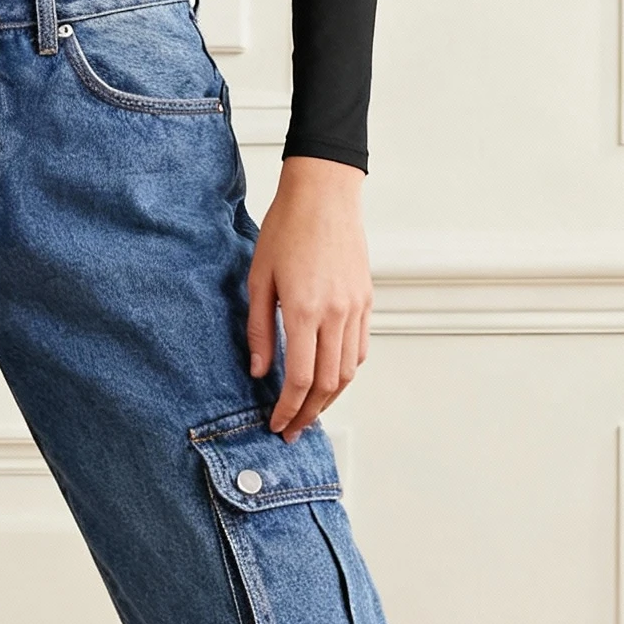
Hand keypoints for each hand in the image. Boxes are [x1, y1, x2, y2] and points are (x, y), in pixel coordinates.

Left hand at [246, 157, 371, 441]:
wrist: (324, 194)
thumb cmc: (288, 227)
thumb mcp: (259, 278)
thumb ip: (258, 328)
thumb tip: (258, 369)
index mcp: (305, 310)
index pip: (299, 378)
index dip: (287, 409)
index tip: (276, 423)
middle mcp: (336, 314)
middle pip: (327, 383)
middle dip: (308, 414)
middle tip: (292, 430)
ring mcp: (356, 308)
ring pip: (348, 371)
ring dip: (330, 399)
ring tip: (310, 412)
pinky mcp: (366, 300)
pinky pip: (359, 349)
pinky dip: (346, 372)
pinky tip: (329, 379)